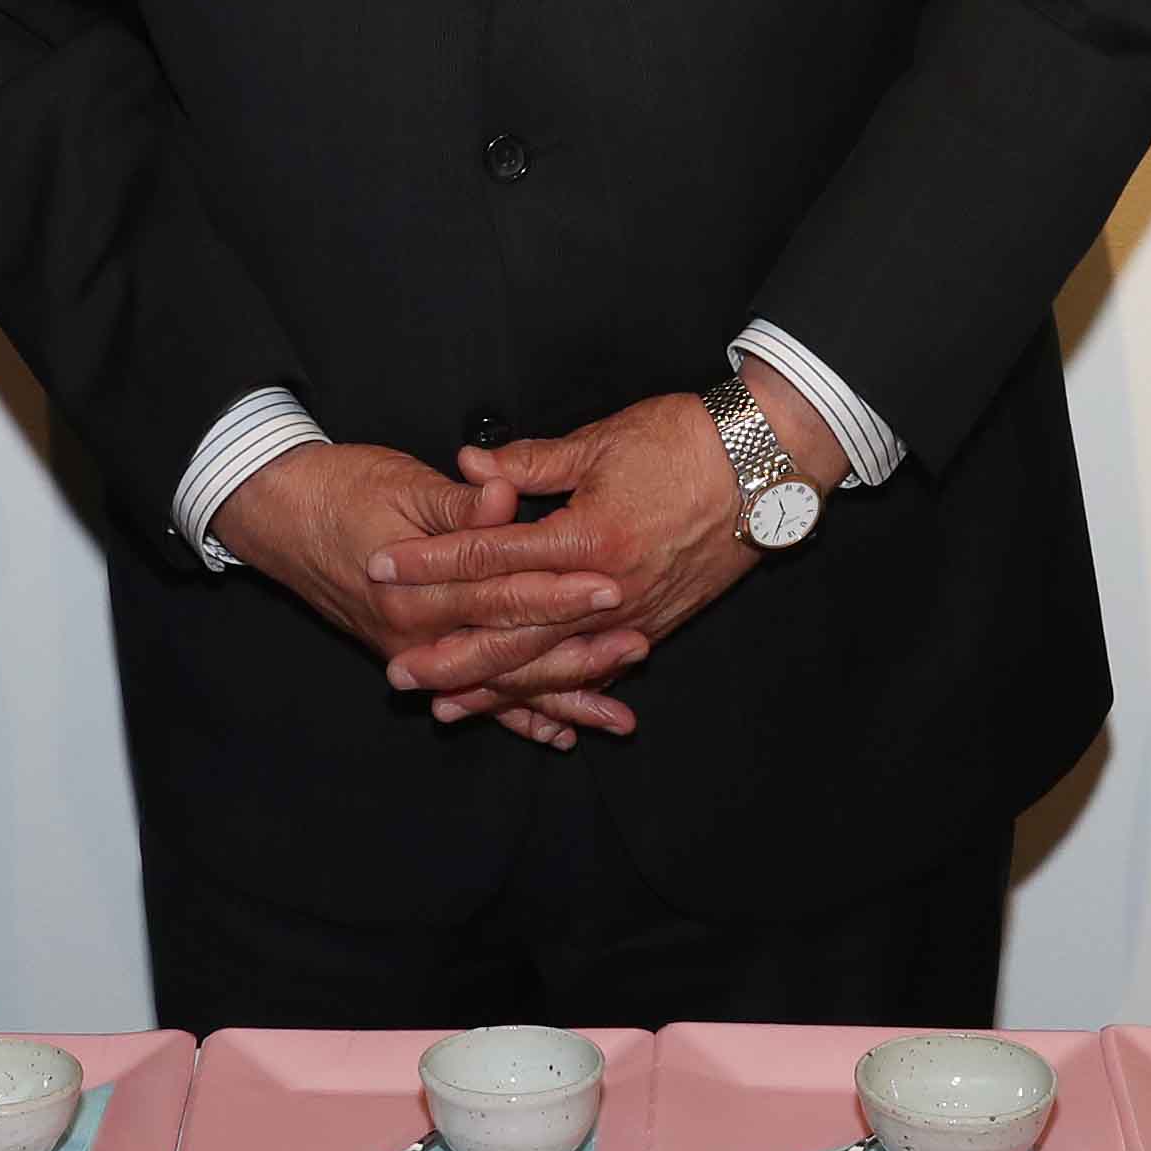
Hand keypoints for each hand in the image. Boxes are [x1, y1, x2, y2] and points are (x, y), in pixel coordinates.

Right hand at [215, 442, 644, 750]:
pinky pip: (473, 698)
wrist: (280, 514)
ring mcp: (416, 652)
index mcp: (419, 587)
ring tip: (616, 719)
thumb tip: (504, 495)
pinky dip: (515, 717)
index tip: (611, 587)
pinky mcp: (415, 657)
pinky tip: (557, 735)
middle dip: (577, 656)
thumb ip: (459, 503)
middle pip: (510, 651)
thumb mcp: (402, 484)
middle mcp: (418, 632)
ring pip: (499, 686)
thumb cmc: (342, 489)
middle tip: (638, 649)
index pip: (502, 592)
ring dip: (559, 701)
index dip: (558, 591)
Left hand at [392, 367, 828, 727]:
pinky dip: (560, 692)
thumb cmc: (685, 442)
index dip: (430, 563)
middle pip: (513, 633)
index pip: (489, 556)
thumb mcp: (602, 442)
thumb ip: (532, 462)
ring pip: (552, 664)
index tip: (382, 570)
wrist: (768, 464)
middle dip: (451, 657)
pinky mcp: (659, 623)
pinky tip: (529, 709)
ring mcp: (634, 614)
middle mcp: (607, 588)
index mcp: (586, 537)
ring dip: (497, 690)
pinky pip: (597, 667)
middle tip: (398, 676)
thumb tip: (471, 467)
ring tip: (447, 706)